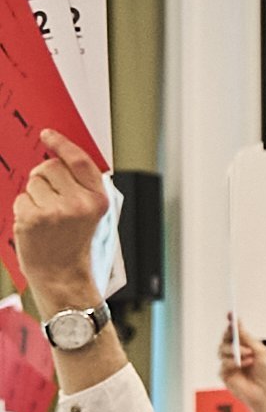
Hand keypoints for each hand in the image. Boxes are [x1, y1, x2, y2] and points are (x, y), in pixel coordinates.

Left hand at [12, 147, 109, 322]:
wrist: (63, 276)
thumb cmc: (74, 246)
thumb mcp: (90, 215)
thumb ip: (79, 187)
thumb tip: (55, 161)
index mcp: (98, 200)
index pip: (79, 161)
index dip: (62, 144)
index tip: (48, 135)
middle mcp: (79, 203)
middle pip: (50, 167)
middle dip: (44, 178)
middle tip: (49, 199)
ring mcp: (56, 210)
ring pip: (33, 183)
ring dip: (34, 196)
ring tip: (45, 218)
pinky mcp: (34, 217)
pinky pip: (21, 198)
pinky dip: (24, 210)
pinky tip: (35, 226)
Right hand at [218, 323, 265, 411]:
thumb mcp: (260, 351)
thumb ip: (246, 338)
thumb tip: (237, 323)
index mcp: (246, 348)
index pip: (234, 334)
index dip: (231, 324)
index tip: (231, 315)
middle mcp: (236, 355)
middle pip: (225, 340)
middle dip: (230, 336)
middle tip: (234, 333)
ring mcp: (229, 365)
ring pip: (222, 350)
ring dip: (235, 351)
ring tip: (249, 355)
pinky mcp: (225, 375)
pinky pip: (223, 364)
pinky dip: (234, 362)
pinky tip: (245, 364)